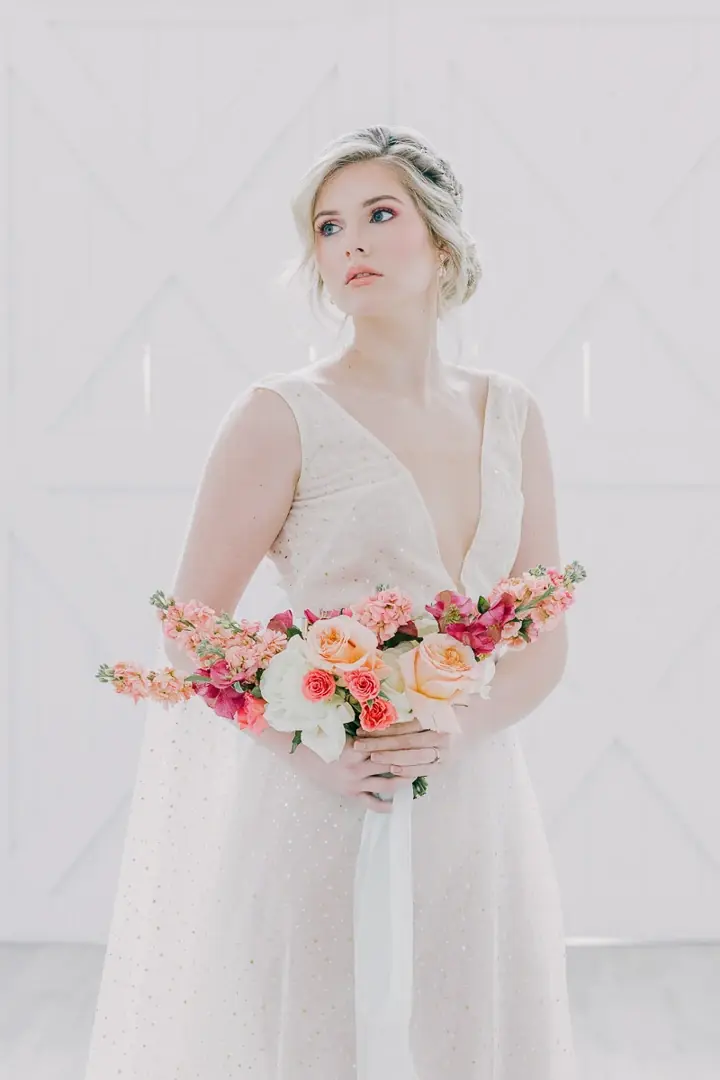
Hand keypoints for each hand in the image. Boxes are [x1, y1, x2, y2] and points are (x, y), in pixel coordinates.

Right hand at [289, 732, 413, 813]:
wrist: (302, 755)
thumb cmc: (323, 739)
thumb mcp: (343, 731)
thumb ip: (365, 732)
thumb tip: (387, 726)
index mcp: (357, 747)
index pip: (388, 746)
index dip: (405, 745)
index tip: (419, 741)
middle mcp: (358, 765)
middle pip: (391, 764)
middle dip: (409, 762)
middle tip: (425, 759)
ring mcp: (355, 782)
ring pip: (386, 783)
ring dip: (402, 781)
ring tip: (416, 778)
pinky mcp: (350, 793)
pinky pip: (371, 803)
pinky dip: (384, 806)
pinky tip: (396, 806)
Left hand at [352, 718, 452, 780]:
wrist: (473, 728)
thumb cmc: (448, 714)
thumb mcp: (433, 708)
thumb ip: (412, 713)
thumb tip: (380, 716)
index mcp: (436, 719)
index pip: (403, 726)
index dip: (382, 729)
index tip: (362, 729)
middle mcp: (440, 736)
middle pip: (405, 742)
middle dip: (380, 744)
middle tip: (359, 744)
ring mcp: (443, 753)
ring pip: (413, 756)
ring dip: (390, 757)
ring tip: (372, 757)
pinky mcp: (444, 766)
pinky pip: (423, 770)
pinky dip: (408, 770)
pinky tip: (393, 769)